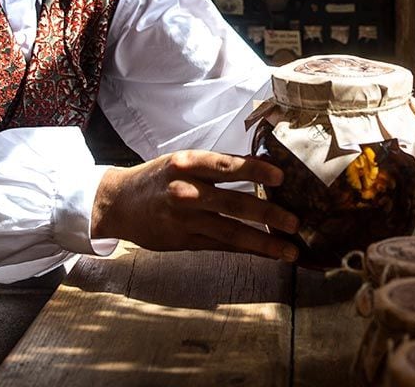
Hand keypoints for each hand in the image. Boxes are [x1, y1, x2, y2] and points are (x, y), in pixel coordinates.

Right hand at [91, 150, 299, 262]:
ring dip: (264, 242)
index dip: (255, 170)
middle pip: (234, 203)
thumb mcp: (182, 161)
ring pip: (231, 232)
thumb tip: (256, 166)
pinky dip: (246, 249)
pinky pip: (222, 246)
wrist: (118, 203)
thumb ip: (214, 166)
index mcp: (187, 163)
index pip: (226, 165)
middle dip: (269, 214)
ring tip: (290, 250)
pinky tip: (266, 253)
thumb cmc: (156, 177)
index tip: (281, 177)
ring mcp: (185, 219)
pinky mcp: (185, 241)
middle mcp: (186, 191)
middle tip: (295, 221)